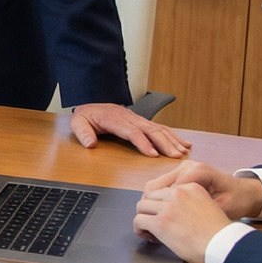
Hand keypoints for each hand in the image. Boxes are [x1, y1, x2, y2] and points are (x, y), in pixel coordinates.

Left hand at [68, 102, 191, 157]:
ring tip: (183, 151)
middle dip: (164, 143)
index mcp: (114, 119)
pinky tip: (184, 143)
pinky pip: (160, 128)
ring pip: (158, 128)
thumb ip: (83, 134)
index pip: (132, 132)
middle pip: (150, 130)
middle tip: (175, 156)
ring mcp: (137, 119)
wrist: (91, 106)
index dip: (143, 143)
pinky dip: (173, 135)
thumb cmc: (86, 117)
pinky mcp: (142, 122)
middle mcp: (129, 118)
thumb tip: (90, 144)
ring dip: (172, 140)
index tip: (153, 155)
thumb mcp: (77, 123)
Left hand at [133, 180, 233, 262]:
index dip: (161, 202)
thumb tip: (170, 210)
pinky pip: (138, 221)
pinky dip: (138, 228)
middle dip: (150, 209)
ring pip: (141, 207)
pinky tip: (146, 235)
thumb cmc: (219, 232)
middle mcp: (178, 193)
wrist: (224, 246)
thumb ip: (188, 202)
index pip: (164, 189)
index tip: (164, 214)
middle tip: (154, 223)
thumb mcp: (207, 206)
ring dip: (143, 218)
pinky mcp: (160, 222)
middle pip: (150, 196)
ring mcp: (168, 207)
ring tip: (150, 230)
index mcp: (191, 187)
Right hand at [143, 161, 261, 220]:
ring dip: (153, 205)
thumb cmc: (235, 203)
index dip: (159, 212)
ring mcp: (182, 168)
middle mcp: (186, 167)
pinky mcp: (180, 173)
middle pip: (154, 187)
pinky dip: (159, 201)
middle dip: (151, 209)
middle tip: (153, 227)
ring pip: (154, 187)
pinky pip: (161, 187)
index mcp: (197, 172)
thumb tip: (167, 221)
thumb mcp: (219, 210)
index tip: (158, 230)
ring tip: (156, 220)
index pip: (164, 192)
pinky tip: (164, 213)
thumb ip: (195, 212)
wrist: (244, 194)